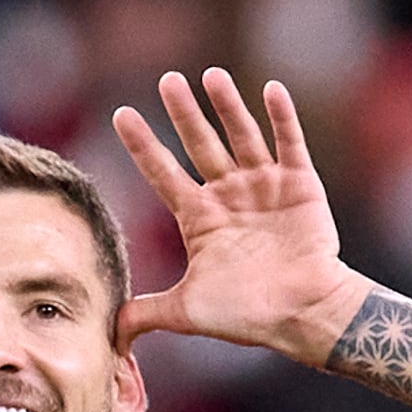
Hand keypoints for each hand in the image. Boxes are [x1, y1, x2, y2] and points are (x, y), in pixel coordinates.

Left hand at [111, 71, 364, 360]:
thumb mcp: (187, 312)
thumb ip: (146, 312)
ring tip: (211, 75)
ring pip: (242, 136)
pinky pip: (289, 143)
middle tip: (167, 80)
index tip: (120, 115)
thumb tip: (106, 336)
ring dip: (228, 105)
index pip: (163, 173)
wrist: (305, 315)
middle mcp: (230, 196)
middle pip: (200, 145)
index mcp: (200, 219)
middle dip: (183, 113)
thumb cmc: (248, 316)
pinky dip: (282, 116)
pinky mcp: (300, 185)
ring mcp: (265, 187)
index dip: (142, 145)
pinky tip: (270, 88)